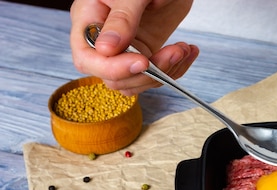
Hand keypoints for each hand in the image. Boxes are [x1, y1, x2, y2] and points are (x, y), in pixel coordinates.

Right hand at [69, 0, 197, 94]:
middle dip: (146, 73)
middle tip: (173, 53)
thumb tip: (106, 50)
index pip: (87, 58)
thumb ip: (122, 18)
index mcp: (89, 18)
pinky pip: (154, 76)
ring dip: (164, 73)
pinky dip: (174, 69)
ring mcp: (125, 49)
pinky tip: (187, 51)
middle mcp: (104, 39)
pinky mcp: (146, 53)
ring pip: (135, 82)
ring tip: (183, 49)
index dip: (112, 68)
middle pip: (113, 77)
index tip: (142, 63)